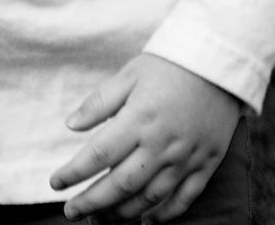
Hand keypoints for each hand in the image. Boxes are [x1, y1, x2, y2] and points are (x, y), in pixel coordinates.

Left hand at [49, 54, 243, 221]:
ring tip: (99, 220)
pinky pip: (183, 200)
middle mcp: (162, 144)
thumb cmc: (168, 66)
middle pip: (121, 184)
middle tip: (71, 212)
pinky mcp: (206, 165)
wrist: (218, 64)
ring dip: (121, 213)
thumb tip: (71, 124)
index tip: (55, 182)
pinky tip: (145, 221)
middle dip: (92, 202)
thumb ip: (100, 102)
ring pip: (149, 198)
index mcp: (139, 119)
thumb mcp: (129, 74)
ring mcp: (186, 158)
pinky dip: (164, 216)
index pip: (99, 154)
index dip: (74, 172)